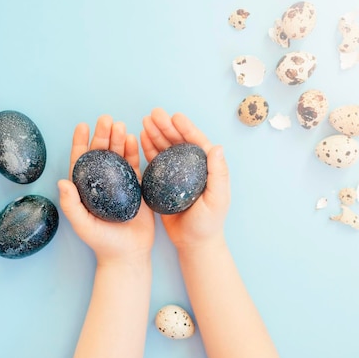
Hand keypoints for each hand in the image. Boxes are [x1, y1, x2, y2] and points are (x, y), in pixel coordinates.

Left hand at [58, 115, 154, 265]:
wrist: (128, 255)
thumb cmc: (101, 242)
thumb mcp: (82, 224)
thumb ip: (71, 204)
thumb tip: (61, 181)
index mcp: (86, 188)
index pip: (81, 160)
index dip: (81, 142)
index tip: (82, 125)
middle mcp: (102, 182)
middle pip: (101, 153)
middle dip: (102, 135)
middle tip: (106, 119)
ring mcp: (120, 183)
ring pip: (118, 156)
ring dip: (118, 139)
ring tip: (119, 126)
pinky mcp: (137, 187)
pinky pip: (134, 165)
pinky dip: (133, 151)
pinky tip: (133, 139)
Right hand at [141, 108, 230, 250]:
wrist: (193, 243)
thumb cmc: (208, 223)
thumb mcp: (217, 200)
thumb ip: (218, 174)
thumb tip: (217, 147)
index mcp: (207, 167)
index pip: (196, 142)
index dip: (186, 128)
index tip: (175, 116)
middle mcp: (191, 167)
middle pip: (178, 141)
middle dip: (166, 126)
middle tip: (153, 114)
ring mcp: (176, 174)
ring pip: (165, 148)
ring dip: (155, 133)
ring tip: (144, 121)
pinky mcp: (163, 182)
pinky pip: (155, 162)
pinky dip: (148, 149)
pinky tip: (140, 138)